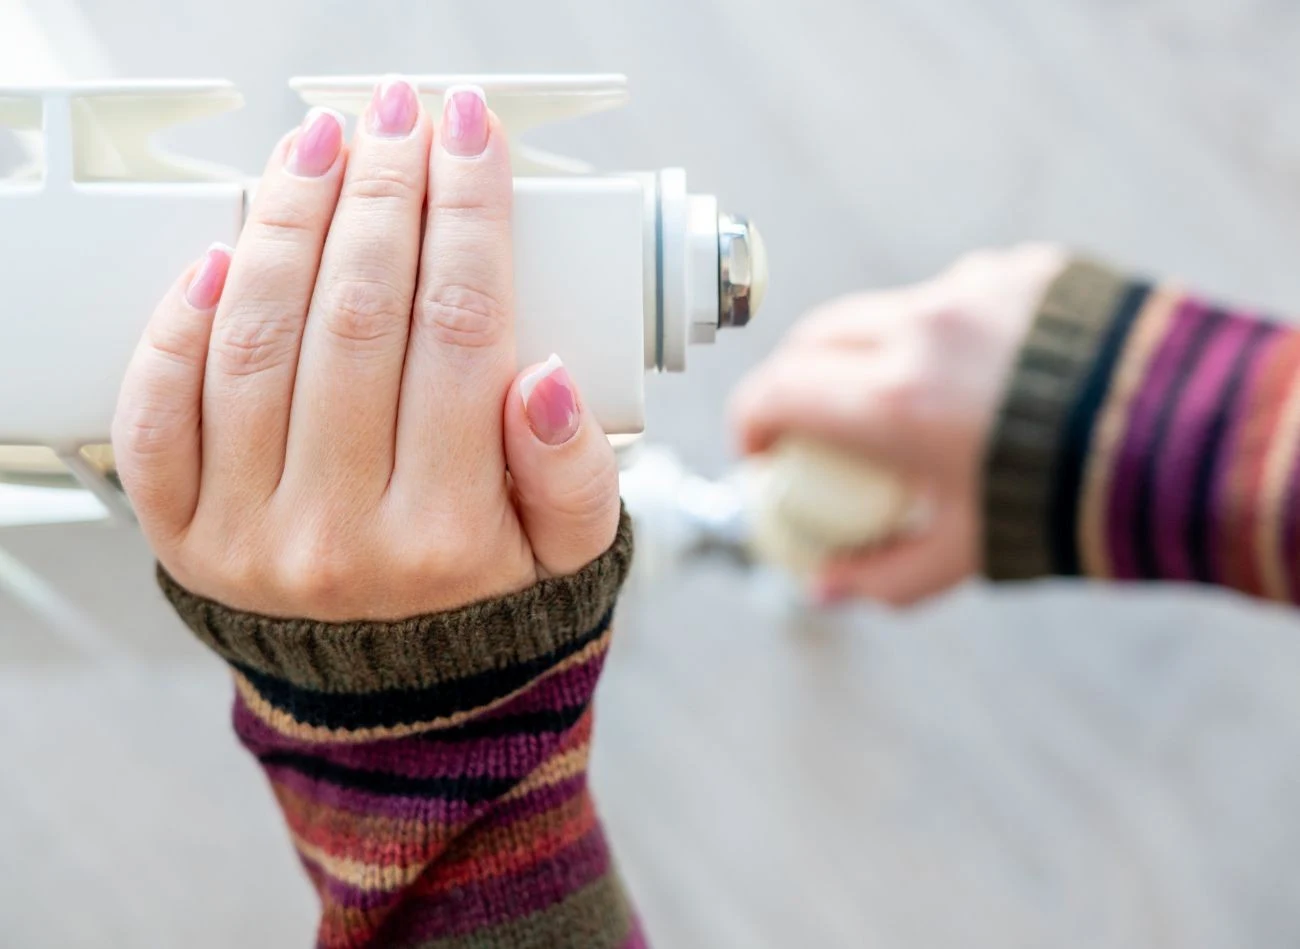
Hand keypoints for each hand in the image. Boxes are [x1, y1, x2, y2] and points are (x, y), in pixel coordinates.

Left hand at [112, 80, 619, 620]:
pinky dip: (178, 326)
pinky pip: (157, 417)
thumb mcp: (574, 555)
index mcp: (454, 536)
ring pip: (259, 344)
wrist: (402, 705)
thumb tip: (545, 377)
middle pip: (358, 318)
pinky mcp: (184, 536)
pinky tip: (220, 253)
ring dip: (288, 223)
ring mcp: (250, 537)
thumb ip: (575, 473)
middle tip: (397, 118)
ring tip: (318, 147)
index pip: (461, 331)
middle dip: (382, 191)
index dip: (467, 213)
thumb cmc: (491, 607)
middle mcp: (343, 539)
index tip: (470, 136)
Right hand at [729, 244, 1066, 605]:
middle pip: (814, 336)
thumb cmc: (1066, 501)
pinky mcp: (1021, 268)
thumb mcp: (962, 553)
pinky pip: (955, 295)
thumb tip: (822, 589)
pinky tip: (979, 376)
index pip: (777, 391)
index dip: (750, 423)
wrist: (1183, 440)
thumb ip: (879, 576)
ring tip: (906, 405)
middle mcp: (922, 327)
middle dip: (794, 379)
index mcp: (893, 399)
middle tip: (806, 425)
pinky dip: (944, 332)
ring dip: (870, 352)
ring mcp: (972, 288)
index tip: (759, 453)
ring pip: (885, 310)